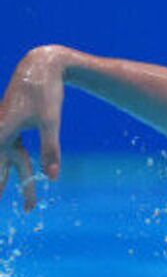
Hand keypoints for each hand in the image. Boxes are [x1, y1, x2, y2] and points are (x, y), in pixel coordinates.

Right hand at [0, 45, 67, 210]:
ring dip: (14, 182)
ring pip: (10, 162)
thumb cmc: (46, 93)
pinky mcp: (11, 126)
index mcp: (0, 132)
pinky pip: (11, 152)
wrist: (41, 65)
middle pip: (2, 169)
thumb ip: (51, 150)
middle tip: (27, 211)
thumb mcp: (50, 122)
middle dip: (4, 189)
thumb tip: (52, 179)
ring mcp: (3, 130)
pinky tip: (22, 177)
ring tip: (30, 205)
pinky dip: (16, 166)